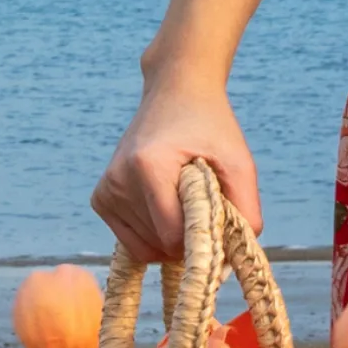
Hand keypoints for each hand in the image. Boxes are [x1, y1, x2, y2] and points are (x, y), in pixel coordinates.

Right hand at [90, 80, 263, 268]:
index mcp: (149, 166)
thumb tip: (237, 253)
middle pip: (160, 244)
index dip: (201, 240)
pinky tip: (166, 206)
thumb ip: (247, 208)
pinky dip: (154, 235)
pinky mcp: (101, 198)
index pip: (172, 236)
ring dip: (171, 235)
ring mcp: (106, 190)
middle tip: (202, 202)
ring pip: (145, 247)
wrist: (176, 94)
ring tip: (182, 197)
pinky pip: (130, 241)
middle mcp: (119, 179)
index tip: (218, 221)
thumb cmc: (210, 126)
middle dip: (188, 236)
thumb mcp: (239, 161)